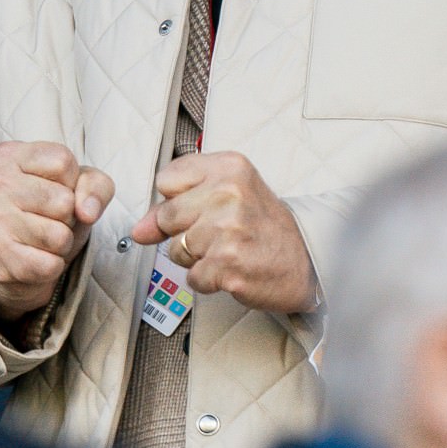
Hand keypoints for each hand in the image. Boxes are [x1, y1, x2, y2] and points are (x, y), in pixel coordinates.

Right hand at [0, 141, 112, 322]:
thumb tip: (87, 213)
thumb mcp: (78, 185)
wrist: (15, 256)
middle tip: (47, 219)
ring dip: (60, 244)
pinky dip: (51, 267)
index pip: (63, 161)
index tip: (52, 189)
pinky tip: (33, 257)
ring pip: (59, 237)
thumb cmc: (49, 211)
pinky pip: (49, 265)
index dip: (71, 182)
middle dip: (67, 217)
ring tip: (41, 239)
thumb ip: (96, 186)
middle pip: (64, 201)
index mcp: (8, 155)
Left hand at [129, 152, 316, 313]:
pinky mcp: (227, 264)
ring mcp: (228, 229)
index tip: (205, 208)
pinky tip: (232, 269)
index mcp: (228, 167)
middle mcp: (228, 193)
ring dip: (197, 259)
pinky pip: (192, 277)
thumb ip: (175, 206)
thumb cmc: (262, 227)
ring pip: (176, 250)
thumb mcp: (225, 198)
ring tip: (228, 251)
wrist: (307, 261)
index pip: (165, 180)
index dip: (179, 201)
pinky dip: (208, 280)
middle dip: (185, 233)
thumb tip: (138, 230)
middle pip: (167, 217)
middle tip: (220, 234)